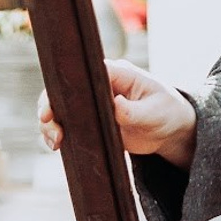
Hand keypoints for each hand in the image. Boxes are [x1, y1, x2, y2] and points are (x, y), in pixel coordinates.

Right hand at [38, 58, 197, 168]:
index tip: (52, 109)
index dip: (63, 87)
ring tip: (55, 143)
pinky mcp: (92, 121)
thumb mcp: (156, 112)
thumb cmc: (168, 113)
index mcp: (117, 73)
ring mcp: (94, 103)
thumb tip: (115, 105)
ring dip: (50, 123)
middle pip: (65, 89)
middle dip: (50, 107)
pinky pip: (68, 124)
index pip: (83, 73)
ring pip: (61, 107)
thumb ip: (135, 111)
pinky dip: (57, 133)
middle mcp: (101, 85)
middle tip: (52, 130)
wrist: (171, 130)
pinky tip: (58, 146)